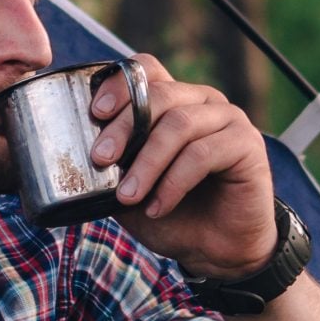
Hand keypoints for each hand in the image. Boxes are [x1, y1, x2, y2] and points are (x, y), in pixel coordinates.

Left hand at [90, 55, 278, 279]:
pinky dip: (173, 182)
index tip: (95, 113)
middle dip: (124, 127)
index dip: (119, 84)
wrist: (216, 251)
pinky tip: (158, 206)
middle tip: (101, 159)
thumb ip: (111, 166)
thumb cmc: (174, 214)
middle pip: (159, 95)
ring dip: (147, 163)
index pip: (146, 70)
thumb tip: (72, 155)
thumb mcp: (130, 187)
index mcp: (175, 101)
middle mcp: (203, 102)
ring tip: (128, 196)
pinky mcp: (247, 144)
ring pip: (179, 124)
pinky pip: (203, 153)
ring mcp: (229, 119)